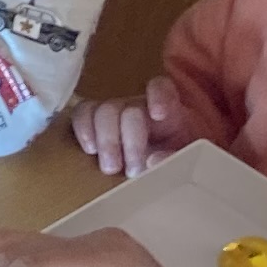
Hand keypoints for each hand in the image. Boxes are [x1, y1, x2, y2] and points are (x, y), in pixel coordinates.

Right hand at [70, 79, 193, 177]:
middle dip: (130, 139)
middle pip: (129, 108)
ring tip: (111, 168)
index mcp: (169, 113)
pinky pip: (81, 115)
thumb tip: (154, 159)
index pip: (161, 88)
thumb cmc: (176, 167)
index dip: (158, 95)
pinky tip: (90, 150)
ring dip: (107, 140)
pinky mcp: (93, 125)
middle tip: (134, 172)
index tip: (158, 115)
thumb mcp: (185, 165)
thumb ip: (175, 160)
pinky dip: (83, 130)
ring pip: (104, 111)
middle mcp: (139, 109)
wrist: (161, 178)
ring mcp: (114, 115)